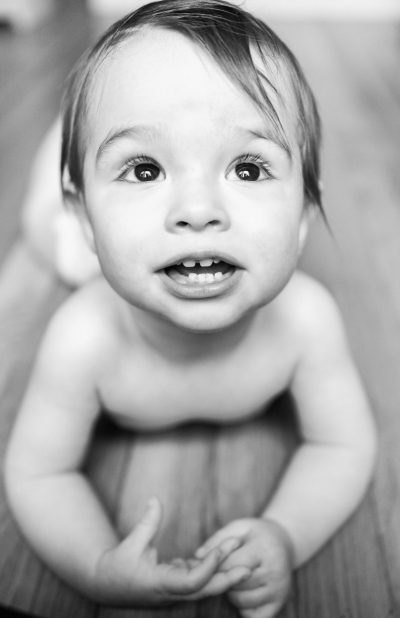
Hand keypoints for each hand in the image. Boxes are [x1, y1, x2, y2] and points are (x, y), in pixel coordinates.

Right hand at [94, 497, 250, 605]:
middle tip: (249, 564)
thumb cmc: (115, 565)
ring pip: (204, 586)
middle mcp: (169, 593)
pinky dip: (210, 569)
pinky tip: (222, 553)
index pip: (191, 583)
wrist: (104, 587)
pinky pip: (197, 581)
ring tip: (241, 552)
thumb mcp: (130, 543)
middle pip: (204, 589)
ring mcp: (173, 594)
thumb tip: (155, 499)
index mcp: (158, 584)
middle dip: (227, 576)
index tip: (219, 550)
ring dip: (222, 570)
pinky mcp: (174, 589)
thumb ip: (146, 523)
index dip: (208, 568)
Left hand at [195, 518, 293, 617]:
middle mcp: (275, 572)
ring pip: (242, 601)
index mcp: (265, 549)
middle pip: (236, 584)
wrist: (285, 543)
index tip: (212, 561)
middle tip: (223, 568)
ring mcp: (279, 591)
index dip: (217, 564)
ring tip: (234, 578)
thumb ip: (218, 539)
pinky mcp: (279, 604)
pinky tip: (244, 591)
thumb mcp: (239, 527)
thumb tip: (197, 556)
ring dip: (231, 592)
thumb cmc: (257, 534)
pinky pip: (252, 615)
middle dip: (223, 578)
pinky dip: (243, 607)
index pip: (233, 564)